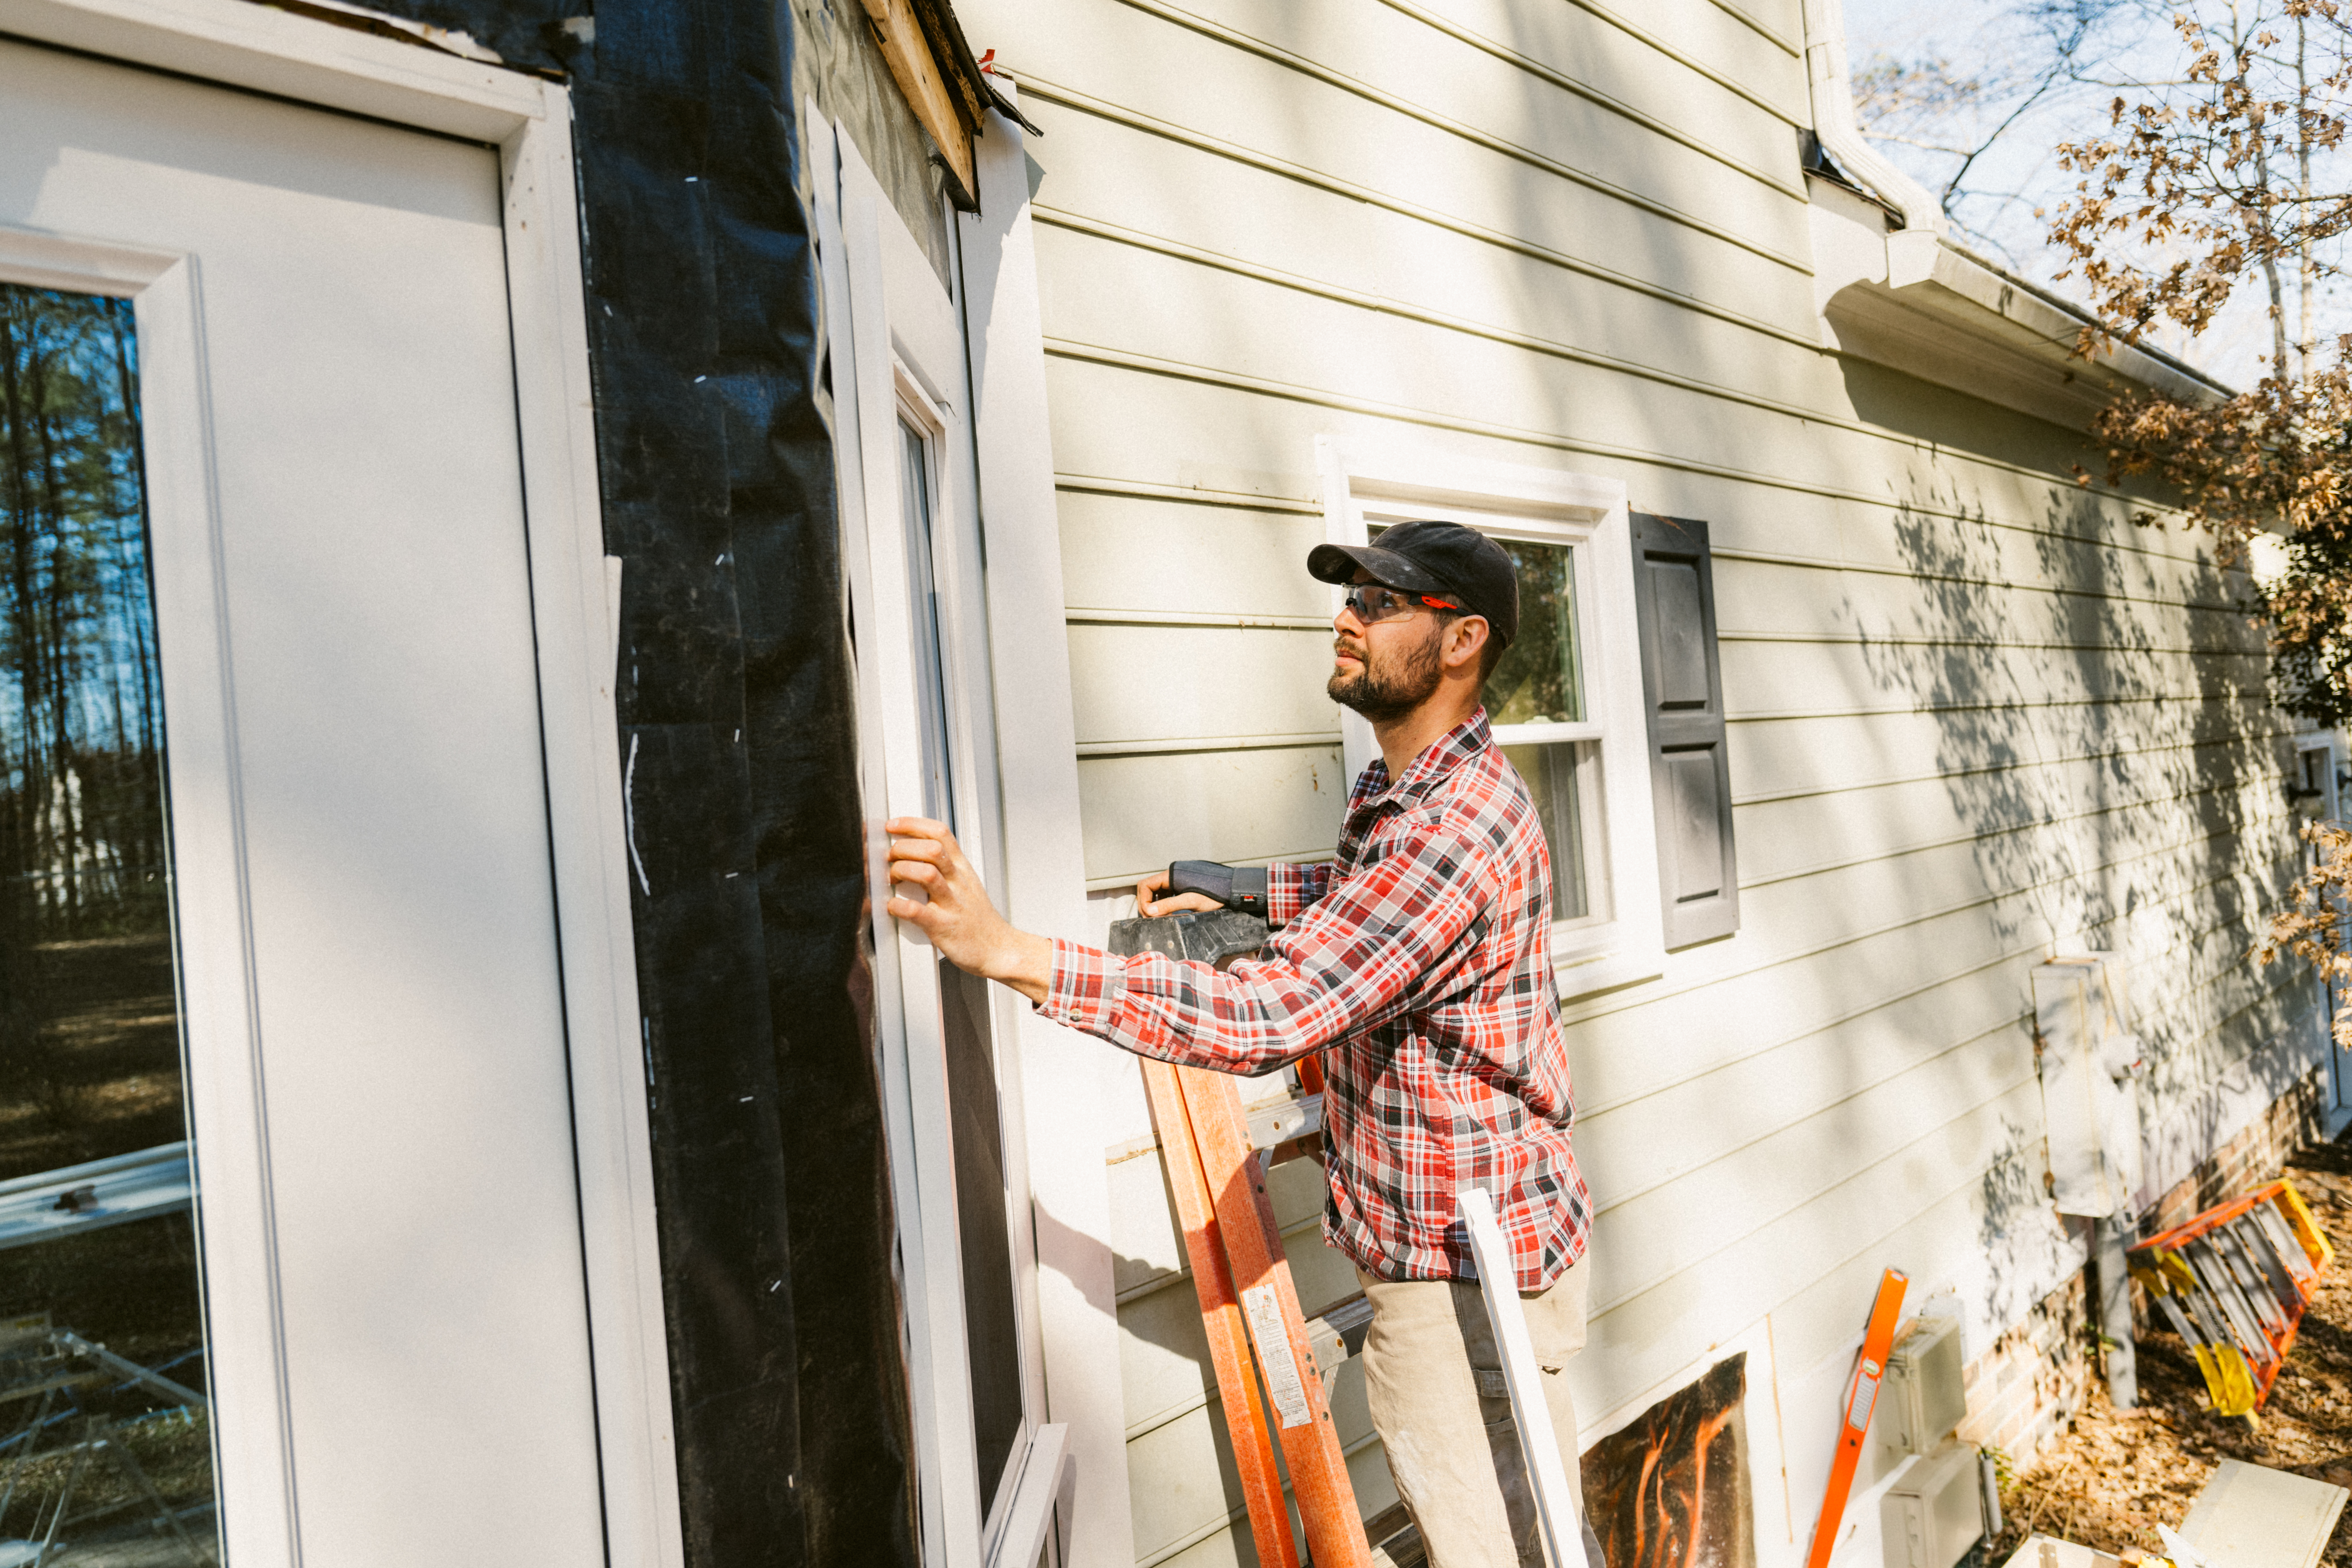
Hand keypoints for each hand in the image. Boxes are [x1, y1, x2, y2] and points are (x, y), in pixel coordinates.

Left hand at [884, 817, 1053, 1003]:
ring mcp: (952, 904)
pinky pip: (918, 911)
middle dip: (903, 847)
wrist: (999, 950)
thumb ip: (945, 867)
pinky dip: (899, 905)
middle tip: (889, 857)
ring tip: (892, 878)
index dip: (913, 824)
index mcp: (962, 869)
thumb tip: (915, 852)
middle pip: (932, 848)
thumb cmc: (979, 921)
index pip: (941, 834)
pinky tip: (893, 906)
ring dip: (902, 870)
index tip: (894, 825)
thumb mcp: (967, 884)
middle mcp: (958, 882)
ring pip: (927, 873)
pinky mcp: (943, 927)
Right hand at [1135, 868, 1222, 918]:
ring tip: (1158, 917)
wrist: (1231, 888)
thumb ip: (1169, 905)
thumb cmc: (1214, 893)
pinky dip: (1163, 902)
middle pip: (1148, 888)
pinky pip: (1166, 892)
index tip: (1149, 914)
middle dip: (1147, 903)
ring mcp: (1176, 880)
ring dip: (1154, 904)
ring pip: (1157, 891)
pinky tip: (1167, 912)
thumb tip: (1149, 912)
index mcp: (1171, 875)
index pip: (1145, 885)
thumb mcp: (1191, 901)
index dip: (1143, 900)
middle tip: (1151, 918)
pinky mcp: (1182, 885)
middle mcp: (1171, 875)